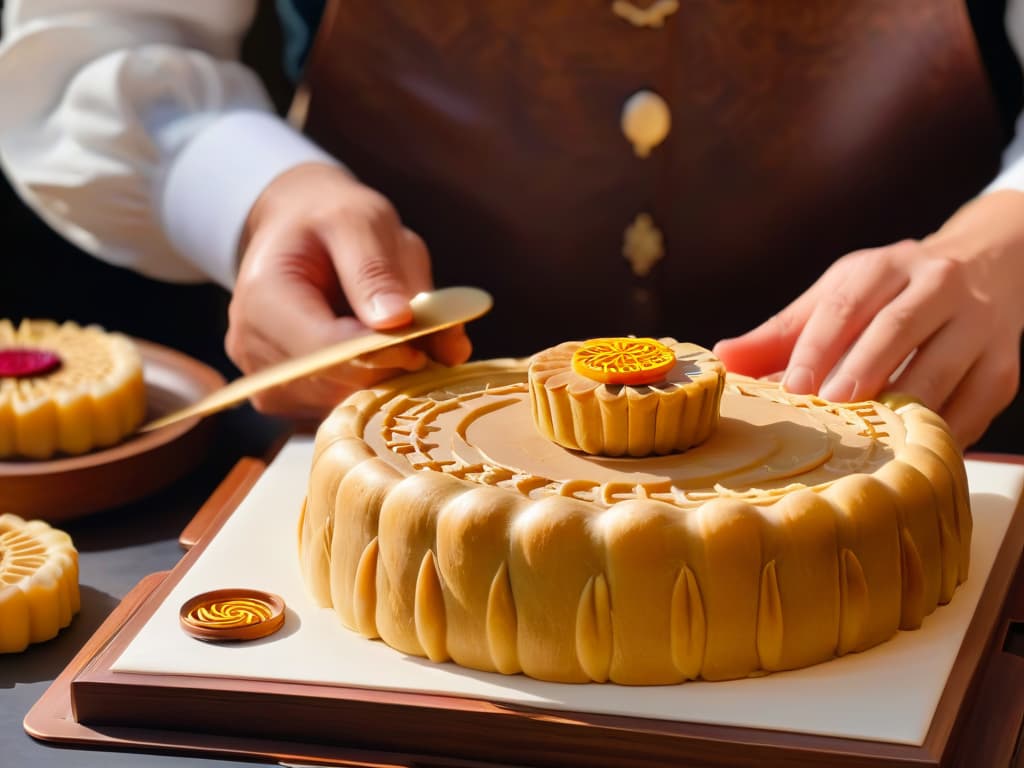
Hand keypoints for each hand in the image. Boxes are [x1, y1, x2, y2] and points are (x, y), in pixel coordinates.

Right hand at [227, 162, 471, 417]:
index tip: (423, 343)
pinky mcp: (285, 396)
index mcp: (262, 296)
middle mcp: (251, 345)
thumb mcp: (359, 220)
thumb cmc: (330, 220)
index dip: (381, 354)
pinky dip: (374, 387)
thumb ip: (378, 269)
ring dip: (386, 381)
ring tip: (411, 340)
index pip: (324, 350)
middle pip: (332, 385)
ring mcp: (266, 377)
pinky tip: (388, 355)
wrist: (298, 230)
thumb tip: (397, 322)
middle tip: (434, 344)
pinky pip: (338, 407)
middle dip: (389, 370)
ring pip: (339, 403)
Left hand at [714, 190, 1023, 447]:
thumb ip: (783, 332)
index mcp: (884, 268)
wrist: (991, 263)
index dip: (816, 346)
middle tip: (830, 407)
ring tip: (869, 438)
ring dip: (900, 405)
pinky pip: (974, 405)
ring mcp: (978, 325)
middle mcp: (936, 286)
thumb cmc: (894, 290)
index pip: (845, 305)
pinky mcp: (1004, 366)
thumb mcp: (840, 295)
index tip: (791, 385)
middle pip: (895, 330)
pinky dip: (941, 432)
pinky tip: (910, 451)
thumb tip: (725, 359)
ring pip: (940, 368)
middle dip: (860, 370)